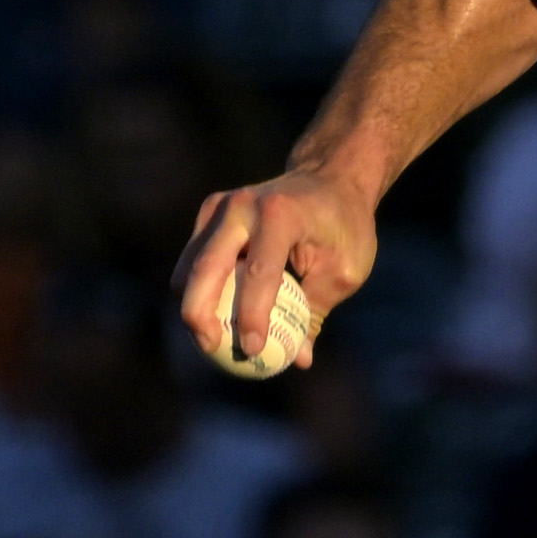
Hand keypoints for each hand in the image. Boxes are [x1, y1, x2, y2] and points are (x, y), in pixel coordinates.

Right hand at [174, 170, 377, 367]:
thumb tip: (299, 359)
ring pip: (191, 268)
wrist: (330, 178)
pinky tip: (215, 315)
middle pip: (206, 269)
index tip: (253, 351)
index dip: (253, 316)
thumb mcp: (345, 270)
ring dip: (196, 307)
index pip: (260, 272)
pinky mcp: (209, 214)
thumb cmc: (344, 228)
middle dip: (201, 316)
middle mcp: (243, 205)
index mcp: (282, 214)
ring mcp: (220, 206)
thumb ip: (316, 311)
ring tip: (213, 340)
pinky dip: (199, 290)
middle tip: (213, 349)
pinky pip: (194, 260)